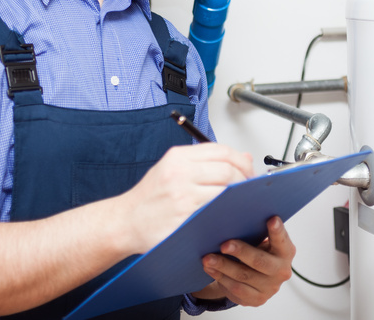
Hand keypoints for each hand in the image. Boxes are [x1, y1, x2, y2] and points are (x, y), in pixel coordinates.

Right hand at [118, 144, 253, 253]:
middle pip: (228, 169)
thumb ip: (207, 162)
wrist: (125, 222)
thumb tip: (244, 158)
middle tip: (248, 191)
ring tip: (240, 204)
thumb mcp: (173, 169)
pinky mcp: (184, 217)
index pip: (222, 151)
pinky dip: (227, 213)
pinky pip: (216, 212)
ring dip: (239, 199)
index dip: (241, 161)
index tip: (247, 172)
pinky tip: (229, 216)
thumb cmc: (149, 198)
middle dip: (244, 181)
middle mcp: (179, 172)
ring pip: (225, 191)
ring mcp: (182, 195)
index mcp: (178, 157)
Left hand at [193, 216, 295, 306]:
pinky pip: (236, 289)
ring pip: (243, 276)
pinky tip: (210, 269)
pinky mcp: (256, 299)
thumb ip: (255, 231)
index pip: (282, 240)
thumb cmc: (257, 250)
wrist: (258, 278)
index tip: (272, 219)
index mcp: (285, 251)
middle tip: (224, 245)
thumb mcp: (261, 240)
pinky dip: (220, 277)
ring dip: (223, 266)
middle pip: (259, 261)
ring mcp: (270, 287)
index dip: (277, 231)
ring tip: (208, 258)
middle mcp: (281, 271)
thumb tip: (231, 220)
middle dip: (240, 252)